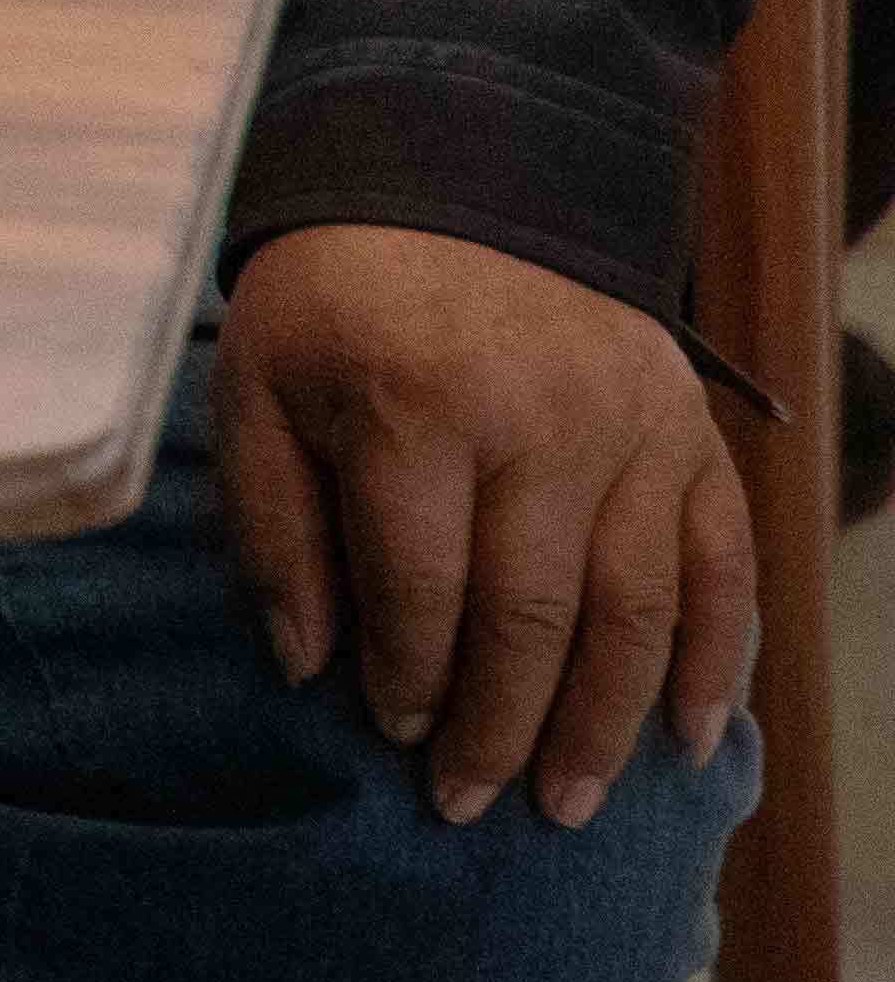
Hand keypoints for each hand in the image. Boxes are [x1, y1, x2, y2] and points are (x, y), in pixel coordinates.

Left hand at [218, 220, 752, 827]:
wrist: (454, 174)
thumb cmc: (335, 297)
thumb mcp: (259, 384)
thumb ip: (275, 523)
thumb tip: (306, 664)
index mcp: (419, 409)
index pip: (421, 586)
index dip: (405, 677)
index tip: (389, 735)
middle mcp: (543, 424)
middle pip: (532, 617)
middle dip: (499, 728)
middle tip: (466, 804)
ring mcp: (634, 431)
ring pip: (634, 611)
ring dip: (604, 724)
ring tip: (567, 807)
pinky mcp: (692, 433)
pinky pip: (722, 566)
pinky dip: (714, 659)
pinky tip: (687, 738)